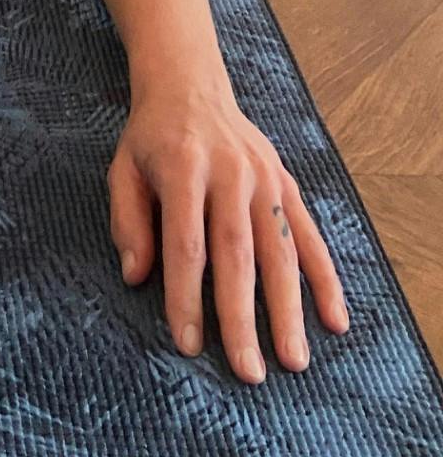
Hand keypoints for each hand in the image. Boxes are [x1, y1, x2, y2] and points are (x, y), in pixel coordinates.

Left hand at [108, 85, 349, 382]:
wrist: (190, 85)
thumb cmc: (150, 138)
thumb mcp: (122, 170)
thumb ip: (128, 222)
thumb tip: (136, 278)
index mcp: (183, 169)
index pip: (186, 244)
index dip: (186, 297)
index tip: (187, 344)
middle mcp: (229, 174)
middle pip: (237, 255)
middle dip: (243, 317)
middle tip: (248, 371)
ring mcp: (264, 178)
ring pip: (279, 250)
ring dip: (289, 309)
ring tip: (294, 359)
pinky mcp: (286, 182)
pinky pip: (309, 235)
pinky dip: (324, 278)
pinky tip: (333, 318)